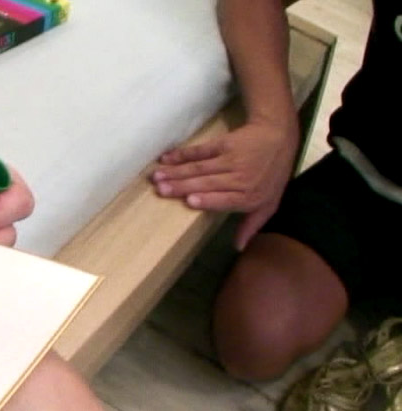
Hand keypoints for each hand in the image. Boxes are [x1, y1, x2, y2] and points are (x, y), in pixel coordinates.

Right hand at [152, 119, 297, 249]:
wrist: (278, 137)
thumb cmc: (271, 175)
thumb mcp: (268, 203)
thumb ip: (252, 225)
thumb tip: (238, 248)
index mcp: (250, 196)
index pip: (227, 199)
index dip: (208, 198)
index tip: (189, 200)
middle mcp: (241, 178)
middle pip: (208, 182)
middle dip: (182, 186)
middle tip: (160, 190)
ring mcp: (232, 159)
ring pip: (200, 167)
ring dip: (176, 171)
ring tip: (156, 176)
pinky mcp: (224, 144)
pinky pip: (200, 151)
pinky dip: (182, 154)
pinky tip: (166, 158)